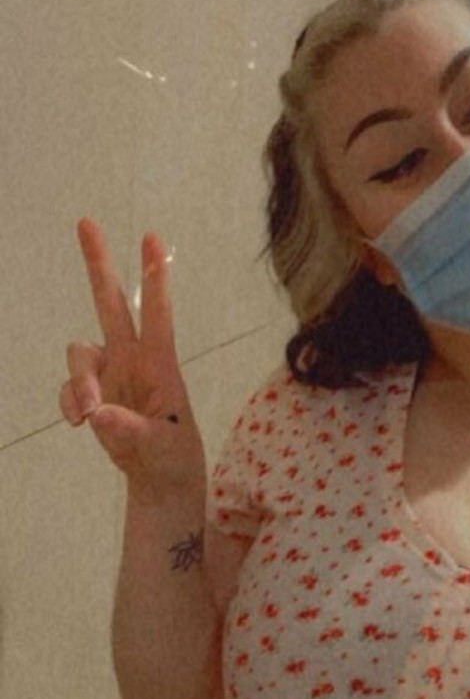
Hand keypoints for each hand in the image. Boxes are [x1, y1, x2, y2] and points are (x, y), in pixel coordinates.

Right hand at [60, 219, 204, 503]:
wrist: (159, 477)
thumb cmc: (172, 456)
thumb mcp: (158, 446)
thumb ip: (130, 430)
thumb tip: (99, 414)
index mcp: (160, 363)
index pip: (157, 314)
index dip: (154, 278)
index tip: (153, 239)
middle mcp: (133, 358)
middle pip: (110, 302)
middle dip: (98, 264)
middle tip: (86, 221)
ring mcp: (110, 372)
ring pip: (79, 352)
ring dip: (78, 381)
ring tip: (87, 414)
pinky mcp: (92, 392)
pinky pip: (70, 387)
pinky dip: (69, 402)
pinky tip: (80, 422)